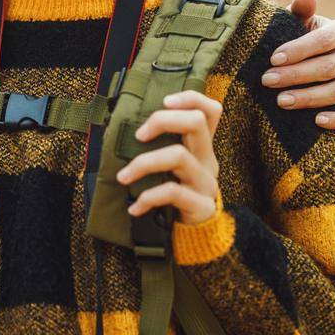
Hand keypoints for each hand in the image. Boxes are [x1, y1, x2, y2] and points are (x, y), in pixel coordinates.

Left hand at [118, 91, 221, 225]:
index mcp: (201, 147)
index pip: (211, 111)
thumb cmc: (177, 196)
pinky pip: (173, 192)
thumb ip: (160, 149)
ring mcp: (206, 182)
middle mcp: (208, 160)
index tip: (164, 100)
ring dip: (144, 163)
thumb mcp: (173, 169)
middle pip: (196, 123)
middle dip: (163, 121)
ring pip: (179, 156)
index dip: (191, 98)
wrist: (198, 236)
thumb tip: (123, 129)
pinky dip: (149, 196)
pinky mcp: (201, 205)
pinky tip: (135, 207)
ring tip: (123, 177)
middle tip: (139, 135)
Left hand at [268, 0, 334, 129]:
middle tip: (267, 81)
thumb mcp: (299, 25)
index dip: (298, 50)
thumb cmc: (303, 41)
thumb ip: (301, 11)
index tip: (273, 59)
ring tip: (281, 101)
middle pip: (329, 67)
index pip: (323, 40)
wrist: (315, 67)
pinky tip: (317, 120)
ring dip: (310, 97)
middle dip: (296, 75)